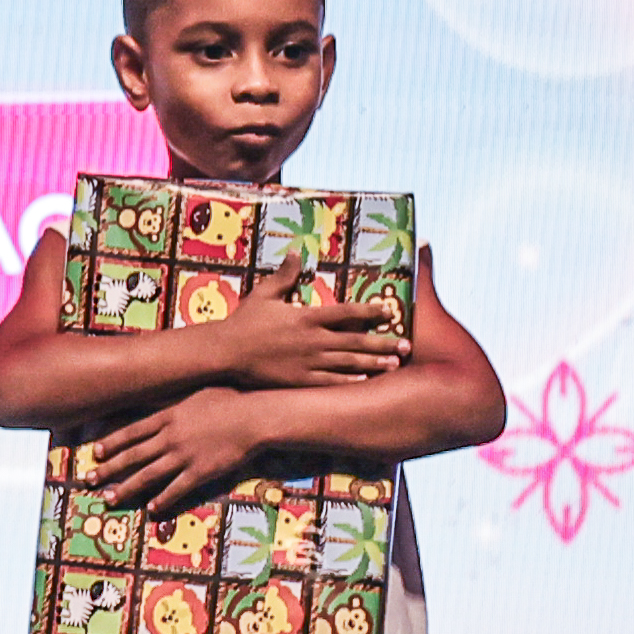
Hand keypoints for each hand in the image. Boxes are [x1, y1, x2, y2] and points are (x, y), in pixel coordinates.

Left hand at [90, 390, 271, 516]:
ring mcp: (183, 456)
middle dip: (109, 469)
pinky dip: (162, 500)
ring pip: (148, 475)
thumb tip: (160, 394)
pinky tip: (150, 509)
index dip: (111, 443)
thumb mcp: (194, 393)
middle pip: (132, 456)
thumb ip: (174, 399)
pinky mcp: (200, 472)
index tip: (95, 452)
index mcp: (167, 417)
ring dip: (126, 488)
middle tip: (89, 479)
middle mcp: (169, 438)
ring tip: (110, 498)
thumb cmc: (228, 400)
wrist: (252, 417)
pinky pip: (176, 489)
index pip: (131, 432)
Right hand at [210, 250, 407, 389]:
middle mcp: (313, 340)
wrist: (226, 351)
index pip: (346, 313)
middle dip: (383, 342)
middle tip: (408, 345)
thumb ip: (285, 275)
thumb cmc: (244, 321)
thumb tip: (296, 252)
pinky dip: (350, 380)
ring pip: (349, 362)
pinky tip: (366, 379)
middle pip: (355, 341)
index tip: (390, 309)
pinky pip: (331, 381)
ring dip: (374, 362)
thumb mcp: (264, 293)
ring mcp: (308, 362)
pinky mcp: (300, 379)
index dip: (370, 311)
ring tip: (394, 363)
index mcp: (306, 317)